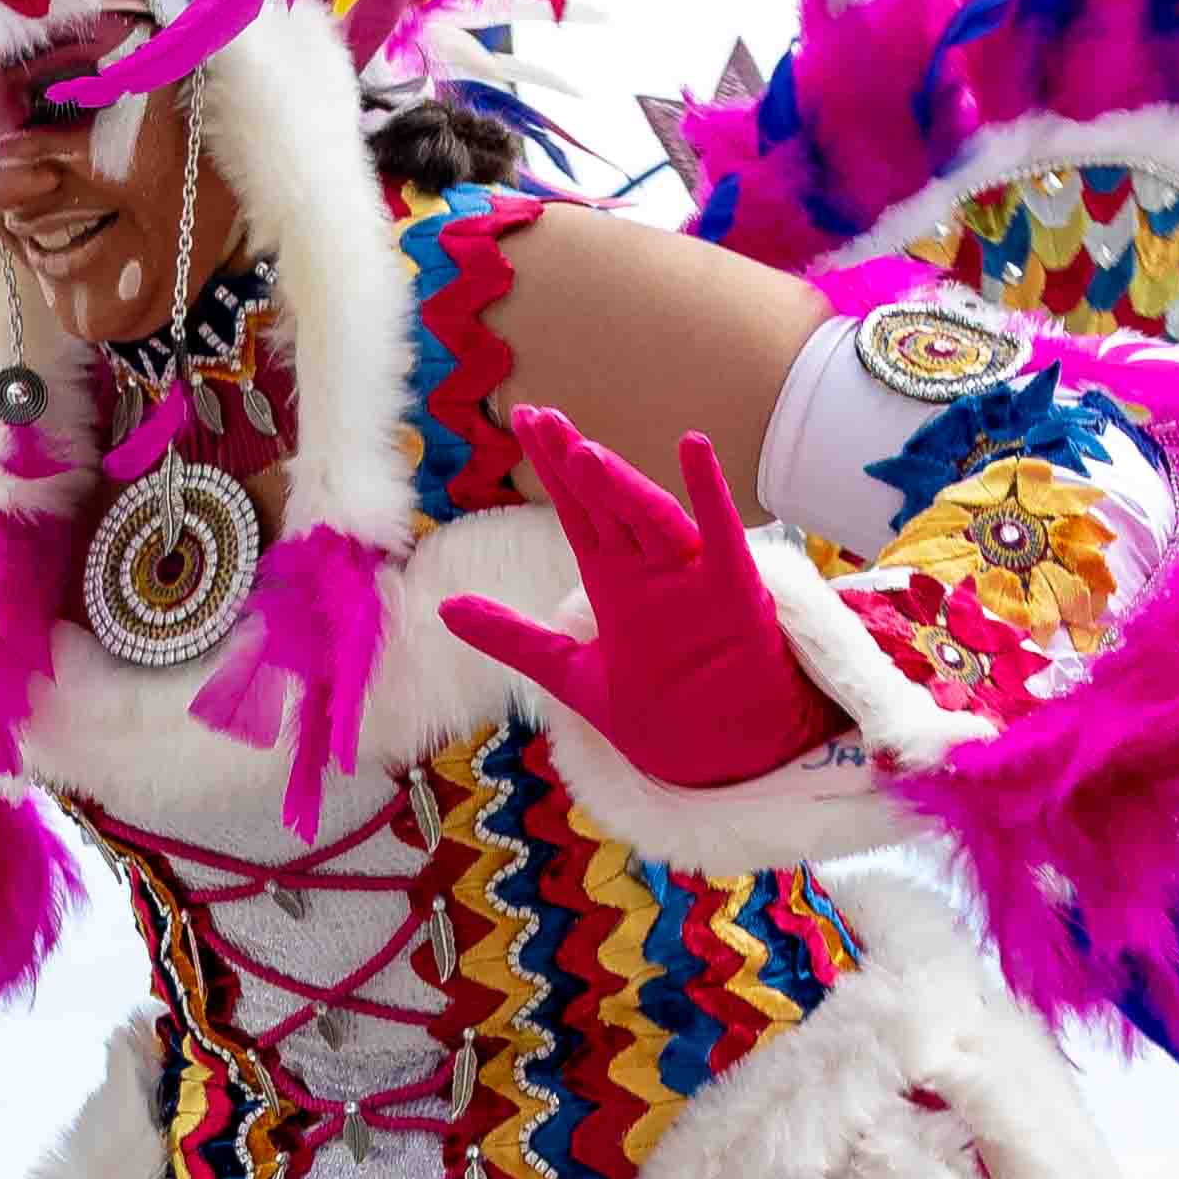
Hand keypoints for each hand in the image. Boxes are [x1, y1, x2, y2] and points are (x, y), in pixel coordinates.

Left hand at [437, 409, 846, 788]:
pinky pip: (723, 537)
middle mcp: (651, 569)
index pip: (576, 509)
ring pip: (651, 516)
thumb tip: (443, 609)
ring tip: (582, 452)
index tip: (526, 419)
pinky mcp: (735, 595)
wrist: (725, 760)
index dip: (551, 466)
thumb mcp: (569, 673)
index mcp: (615, 580)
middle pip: (606, 502)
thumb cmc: (661, 714)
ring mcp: (692, 578)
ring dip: (619, 484)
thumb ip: (511, 637)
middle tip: (541, 419)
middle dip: (573, 462)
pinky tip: (694, 447)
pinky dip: (710, 494)